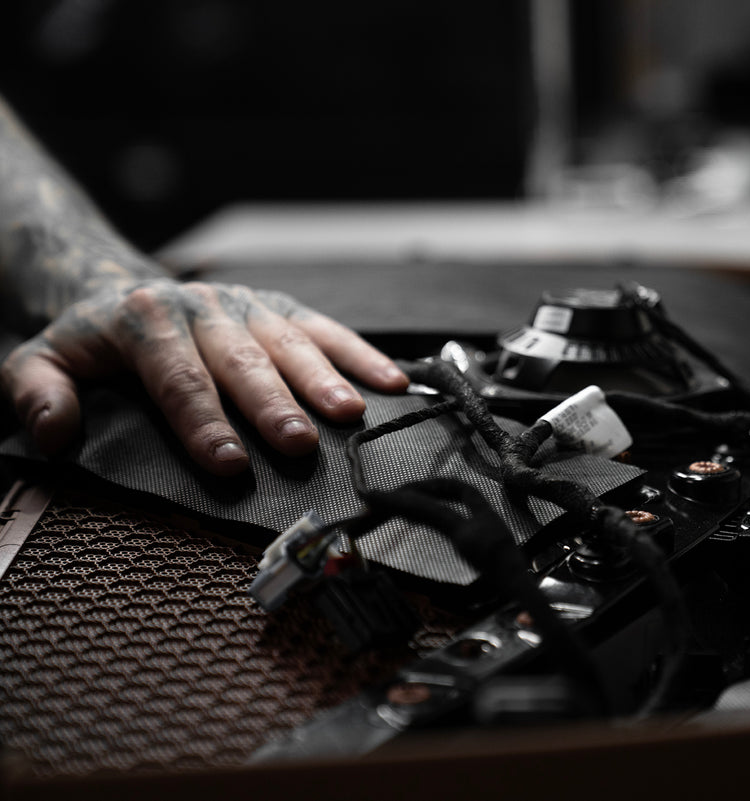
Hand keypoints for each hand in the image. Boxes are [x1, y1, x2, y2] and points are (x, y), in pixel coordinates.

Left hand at [1, 278, 408, 474]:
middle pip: (242, 361)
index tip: (228, 462)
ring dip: (324, 379)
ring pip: (289, 342)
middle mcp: (203, 308)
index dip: (203, 422)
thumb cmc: (91, 342)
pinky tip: (391, 382)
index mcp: (144, 320)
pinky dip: (360, 354)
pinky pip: (325, 328)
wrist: (123, 289)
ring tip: (350, 413)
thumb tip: (54, 433)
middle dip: (272, 404)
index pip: (178, 379)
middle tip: (297, 444)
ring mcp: (248, 305)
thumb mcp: (39, 359)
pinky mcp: (280, 307)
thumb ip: (38, 392)